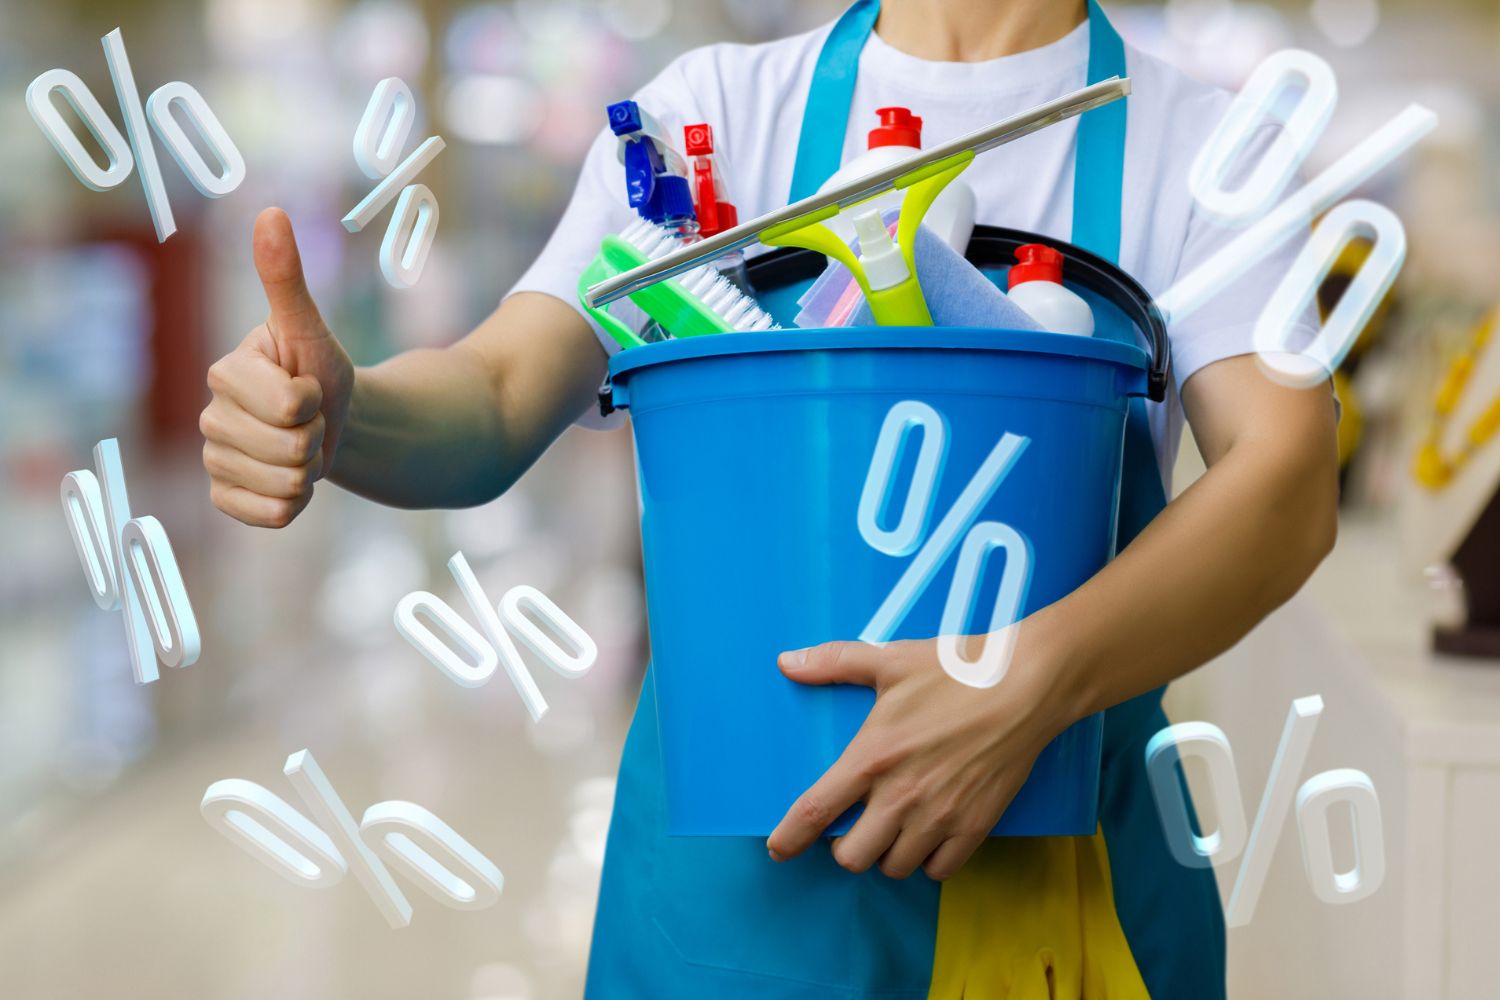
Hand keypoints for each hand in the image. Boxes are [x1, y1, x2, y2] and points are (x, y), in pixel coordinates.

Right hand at [200, 208, 353, 526]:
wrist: (331, 421)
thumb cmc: (319, 369)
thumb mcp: (309, 327)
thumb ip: (286, 277)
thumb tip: (270, 213)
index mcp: (225, 373)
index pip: (289, 406)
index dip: (313, 400)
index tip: (306, 385)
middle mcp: (209, 418)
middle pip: (288, 449)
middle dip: (314, 437)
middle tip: (308, 420)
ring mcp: (215, 460)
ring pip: (284, 484)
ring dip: (308, 469)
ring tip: (301, 444)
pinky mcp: (226, 498)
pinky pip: (272, 515)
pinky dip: (294, 502)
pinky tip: (289, 477)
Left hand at [766, 633, 1070, 880]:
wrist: (1027, 685)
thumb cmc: (957, 670)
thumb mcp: (890, 659)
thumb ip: (834, 663)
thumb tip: (786, 662)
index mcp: (872, 756)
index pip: (817, 810)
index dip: (790, 837)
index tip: (778, 849)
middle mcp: (901, 795)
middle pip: (852, 857)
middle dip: (845, 847)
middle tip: (855, 826)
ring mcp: (939, 816)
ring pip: (894, 866)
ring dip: (887, 853)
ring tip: (893, 828)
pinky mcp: (975, 827)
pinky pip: (938, 870)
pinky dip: (928, 860)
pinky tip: (929, 835)